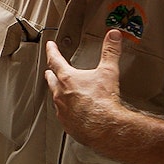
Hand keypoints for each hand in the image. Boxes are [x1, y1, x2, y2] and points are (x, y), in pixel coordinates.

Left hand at [44, 28, 126, 145]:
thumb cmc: (103, 102)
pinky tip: (73, 112)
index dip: (52, 51)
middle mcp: (60, 94)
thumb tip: (112, 36)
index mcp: (67, 79)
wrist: (105, 128)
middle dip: (51, 73)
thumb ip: (110, 51)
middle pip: (51, 80)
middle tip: (50, 70)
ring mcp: (62, 110)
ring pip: (56, 98)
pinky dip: (67, 111)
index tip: (50, 46)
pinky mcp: (68, 124)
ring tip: (62, 91)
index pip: (55, 60)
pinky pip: (64, 115)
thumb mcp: (108, 72)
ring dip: (58, 93)